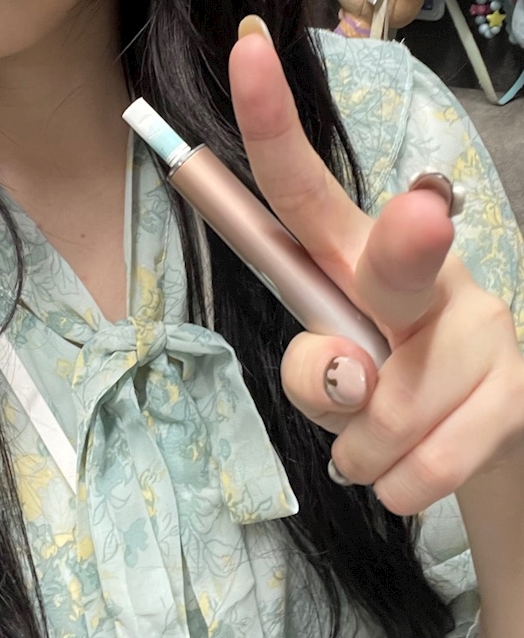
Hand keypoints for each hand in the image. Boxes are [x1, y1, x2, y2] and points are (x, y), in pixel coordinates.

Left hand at [230, 19, 523, 516]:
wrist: (470, 438)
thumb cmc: (381, 391)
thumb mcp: (324, 380)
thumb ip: (311, 373)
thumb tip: (349, 373)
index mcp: (356, 259)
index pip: (307, 192)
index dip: (273, 127)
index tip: (245, 52)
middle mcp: (424, 276)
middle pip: (398, 256)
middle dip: (403, 247)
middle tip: (414, 221)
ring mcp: (480, 328)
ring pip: (389, 409)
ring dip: (362, 450)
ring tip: (374, 443)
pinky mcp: (518, 392)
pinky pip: (431, 462)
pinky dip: (400, 483)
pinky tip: (402, 473)